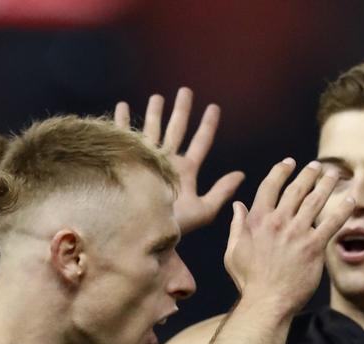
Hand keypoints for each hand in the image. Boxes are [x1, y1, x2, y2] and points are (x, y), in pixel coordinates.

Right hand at [115, 87, 243, 234]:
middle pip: (177, 129)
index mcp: (186, 170)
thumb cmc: (173, 226)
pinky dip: (123, 120)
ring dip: (155, 113)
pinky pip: (125, 136)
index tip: (214, 107)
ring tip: (157, 97)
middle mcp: (168, 161)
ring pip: (153, 129)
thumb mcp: (203, 211)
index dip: (208, 125)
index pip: (201, 142)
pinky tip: (122, 106)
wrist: (142, 231)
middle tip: (186, 91)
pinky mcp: (128, 160)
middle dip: (182, 110)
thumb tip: (241, 175)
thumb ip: (221, 192)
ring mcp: (147, 160)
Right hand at [224, 159, 352, 312]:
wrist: (266, 302)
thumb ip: (237, 226)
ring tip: (334, 174)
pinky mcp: (314, 247)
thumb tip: (237, 206)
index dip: (281, 171)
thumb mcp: (233, 252)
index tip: (289, 163)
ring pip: (315, 200)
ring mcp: (297, 233)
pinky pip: (332, 223)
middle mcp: (277, 222)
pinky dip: (342, 209)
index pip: (270, 186)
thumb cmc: (249, 281)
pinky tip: (350, 200)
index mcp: (257, 221)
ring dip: (327, 184)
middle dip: (308, 173)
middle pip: (296, 189)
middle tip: (317, 166)